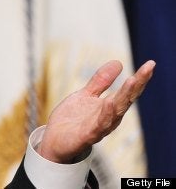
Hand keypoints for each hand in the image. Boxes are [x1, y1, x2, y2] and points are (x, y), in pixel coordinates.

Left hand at [37, 60, 155, 162]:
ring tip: (132, 81)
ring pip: (116, 112)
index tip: (151, 63)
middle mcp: (109, 117)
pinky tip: (109, 103)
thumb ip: (101, 82)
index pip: (128, 91)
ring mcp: (100, 127)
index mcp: (110, 108)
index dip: (140, 78)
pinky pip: (99, 125)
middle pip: (126, 100)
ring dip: (124, 97)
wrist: (54, 141)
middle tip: (148, 69)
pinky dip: (106, 115)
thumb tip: (118, 63)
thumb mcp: (86, 95)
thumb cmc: (72, 120)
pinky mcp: (87, 136)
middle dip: (138, 84)